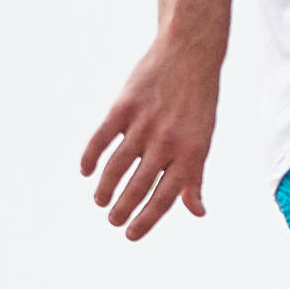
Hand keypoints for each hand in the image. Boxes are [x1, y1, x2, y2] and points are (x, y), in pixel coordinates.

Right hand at [80, 37, 222, 238]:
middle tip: (112, 220)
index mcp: (190, 153)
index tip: (130, 235)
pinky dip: (90, 157)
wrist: (189, 53)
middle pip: (138, 186)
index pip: (165, 198)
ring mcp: (144, 124)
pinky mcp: (124, 106)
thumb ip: (195, 176)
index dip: (146, 220)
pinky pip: (102, 138)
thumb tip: (197, 211)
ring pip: (117, 166)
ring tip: (100, 201)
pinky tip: (85, 171)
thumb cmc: (198, 102)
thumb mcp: (204, 139)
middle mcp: (167, 142)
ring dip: (105, 188)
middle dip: (122, 209)